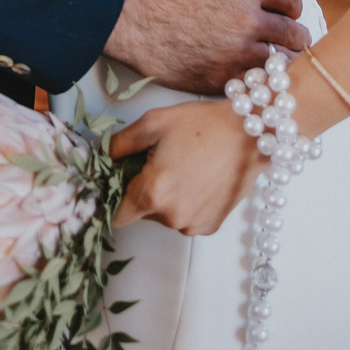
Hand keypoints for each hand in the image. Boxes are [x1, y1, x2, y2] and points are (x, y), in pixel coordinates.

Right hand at [104, 0, 309, 92]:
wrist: (122, 10)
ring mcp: (232, 55)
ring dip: (279, 60)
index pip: (292, 0)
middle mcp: (247, 23)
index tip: (285, 9)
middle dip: (294, 34)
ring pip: (278, 65)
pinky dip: (256, 82)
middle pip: (293, 36)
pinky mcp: (215, 79)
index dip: (291, 4)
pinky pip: (252, 87)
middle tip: (288, 37)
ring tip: (273, 58)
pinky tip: (249, 75)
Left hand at [111, 101, 257, 234]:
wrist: (249, 133)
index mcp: (153, 194)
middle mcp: (172, 217)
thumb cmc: (201, 124)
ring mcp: (193, 225)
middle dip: (143, 191)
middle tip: (158, 162)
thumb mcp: (153, 123)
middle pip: (141, 213)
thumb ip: (119, 145)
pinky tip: (198, 178)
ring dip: (166, 198)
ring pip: (164, 217)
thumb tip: (100, 159)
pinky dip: (186, 203)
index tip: (117, 184)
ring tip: (183, 167)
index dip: (112, 200)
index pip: (116, 215)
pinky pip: (186, 219)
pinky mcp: (210, 226)